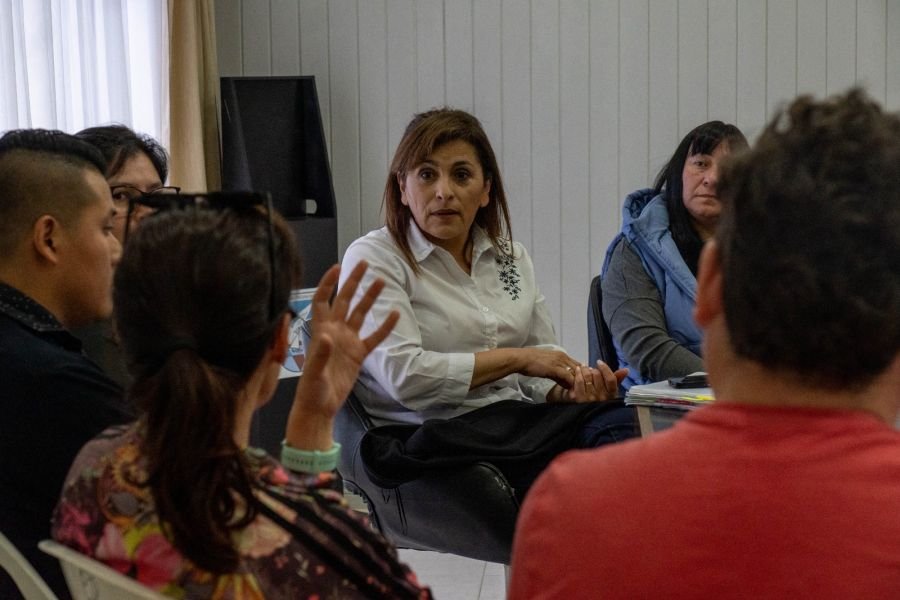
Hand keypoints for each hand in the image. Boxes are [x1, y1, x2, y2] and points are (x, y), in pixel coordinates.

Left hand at [285, 261, 398, 447]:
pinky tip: (396, 314)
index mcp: (320, 331)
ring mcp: (348, 342)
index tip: (338, 267)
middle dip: (353, 282)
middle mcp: (335, 332)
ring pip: (361, 314)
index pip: (322, 300)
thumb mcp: (313, 373)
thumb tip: (327, 336)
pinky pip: (374, 338)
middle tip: (365, 264)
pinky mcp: (358, 355)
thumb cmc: (311, 390)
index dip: (328, 283)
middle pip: (344, 301)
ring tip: (383, 282)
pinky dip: (384, 327)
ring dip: (370, 298)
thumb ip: (319, 354)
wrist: (320, 407)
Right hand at [516, 347, 583, 387]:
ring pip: (575, 372)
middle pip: (579, 368)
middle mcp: (563, 357)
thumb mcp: (547, 367)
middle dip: (582, 379)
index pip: (576, 364)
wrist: (522, 359)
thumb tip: (565, 381)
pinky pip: (568, 376)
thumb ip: (557, 374)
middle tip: (584, 389)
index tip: (583, 382)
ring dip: (578, 383)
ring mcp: (560, 362)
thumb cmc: (531, 362)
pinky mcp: (555, 368)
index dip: (581, 374)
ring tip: (580, 392)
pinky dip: (571, 384)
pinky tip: (572, 391)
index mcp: (561, 355)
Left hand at [549, 360, 628, 402]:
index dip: (605, 368)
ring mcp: (590, 399)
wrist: (584, 413)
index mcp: (611, 395)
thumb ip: (617, 379)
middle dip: (593, 369)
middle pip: (597, 375)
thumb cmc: (599, 399)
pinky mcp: (579, 399)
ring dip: (584, 369)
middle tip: (589, 368)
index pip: (611, 379)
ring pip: (587, 376)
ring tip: (583, 368)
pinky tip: (577, 370)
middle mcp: (602, 398)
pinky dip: (577, 373)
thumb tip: (626, 369)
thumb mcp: (610, 391)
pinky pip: (579, 381)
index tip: (599, 362)